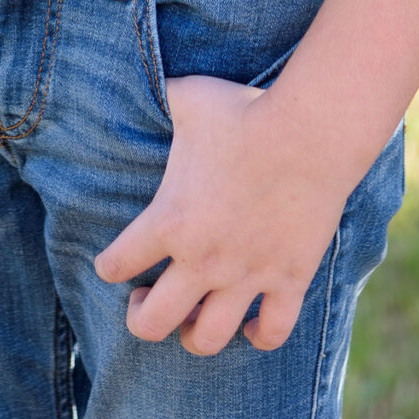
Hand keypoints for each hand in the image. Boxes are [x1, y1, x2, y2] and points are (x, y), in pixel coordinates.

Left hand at [93, 76, 352, 356]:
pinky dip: (259, 335)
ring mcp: (246, 276)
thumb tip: (149, 79)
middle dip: (141, 318)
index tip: (113, 263)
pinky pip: (272, 331)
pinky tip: (250, 324)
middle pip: (153, 323)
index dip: (108, 266)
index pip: (117, 264)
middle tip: (146, 300)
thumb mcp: (190, 96)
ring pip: (208, 339)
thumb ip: (162, 95)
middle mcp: (202, 260)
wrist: (309, 132)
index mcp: (169, 221)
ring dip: (194, 335)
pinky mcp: (288, 279)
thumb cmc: (244, 111)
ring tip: (194, 318)